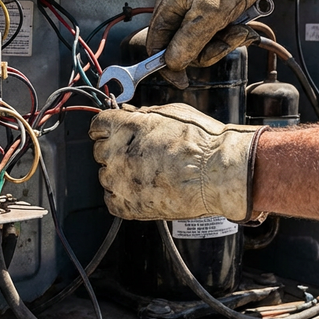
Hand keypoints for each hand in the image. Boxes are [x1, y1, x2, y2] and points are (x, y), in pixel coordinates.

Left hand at [89, 103, 266, 221]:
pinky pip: (112, 200)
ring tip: (148, 173)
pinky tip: (143, 190)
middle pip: (100, 151)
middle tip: (141, 154)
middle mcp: (117, 153)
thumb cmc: (202, 142)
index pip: (98, 124)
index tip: (114, 132)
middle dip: (116, 150)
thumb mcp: (172, 112)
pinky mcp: (128, 206)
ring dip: (120, 174)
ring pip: (106, 176)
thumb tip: (131, 114)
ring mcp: (120, 181)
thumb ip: (145, 114)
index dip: (108, 128)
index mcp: (125, 127)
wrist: (220, 173)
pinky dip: (123, 197)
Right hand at [147, 0, 284, 88]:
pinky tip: (241, 27)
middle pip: (183, 50)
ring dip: (223, 43)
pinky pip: (216, 37)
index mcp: (168, 8)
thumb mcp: (207, 12)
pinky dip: (230, 36)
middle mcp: (179, 12)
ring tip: (237, 30)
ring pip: (202, 46)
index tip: (181, 81)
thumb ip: (188, 39)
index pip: (156, 46)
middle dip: (207, 50)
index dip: (166, 66)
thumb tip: (172, 63)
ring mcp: (196, 14)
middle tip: (226, 40)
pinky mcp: (213, 15)